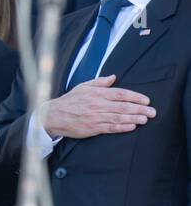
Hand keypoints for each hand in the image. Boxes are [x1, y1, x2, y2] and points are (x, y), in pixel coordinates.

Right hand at [39, 75, 154, 139]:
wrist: (54, 115)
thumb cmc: (69, 101)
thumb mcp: (83, 87)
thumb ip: (99, 82)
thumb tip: (113, 77)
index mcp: (96, 94)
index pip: (120, 94)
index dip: (134, 97)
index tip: (146, 100)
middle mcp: (97, 105)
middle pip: (123, 106)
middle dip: (139, 109)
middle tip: (152, 112)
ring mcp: (95, 117)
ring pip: (119, 117)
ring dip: (134, 118)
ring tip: (145, 119)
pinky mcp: (93, 128)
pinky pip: (110, 127)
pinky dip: (122, 127)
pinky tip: (132, 126)